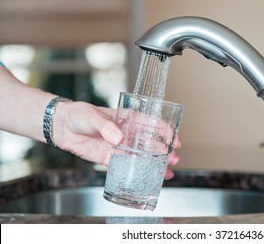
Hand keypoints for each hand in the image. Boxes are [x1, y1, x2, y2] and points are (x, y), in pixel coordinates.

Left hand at [52, 101, 180, 178]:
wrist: (62, 126)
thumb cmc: (79, 114)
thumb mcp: (94, 116)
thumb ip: (107, 127)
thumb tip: (119, 138)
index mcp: (127, 118)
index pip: (151, 123)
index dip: (165, 130)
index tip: (173, 138)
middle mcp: (127, 132)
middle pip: (150, 141)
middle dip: (164, 150)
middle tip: (174, 157)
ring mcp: (120, 145)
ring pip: (142, 155)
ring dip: (155, 163)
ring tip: (167, 171)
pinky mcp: (110, 157)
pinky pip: (127, 165)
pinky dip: (138, 171)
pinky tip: (149, 176)